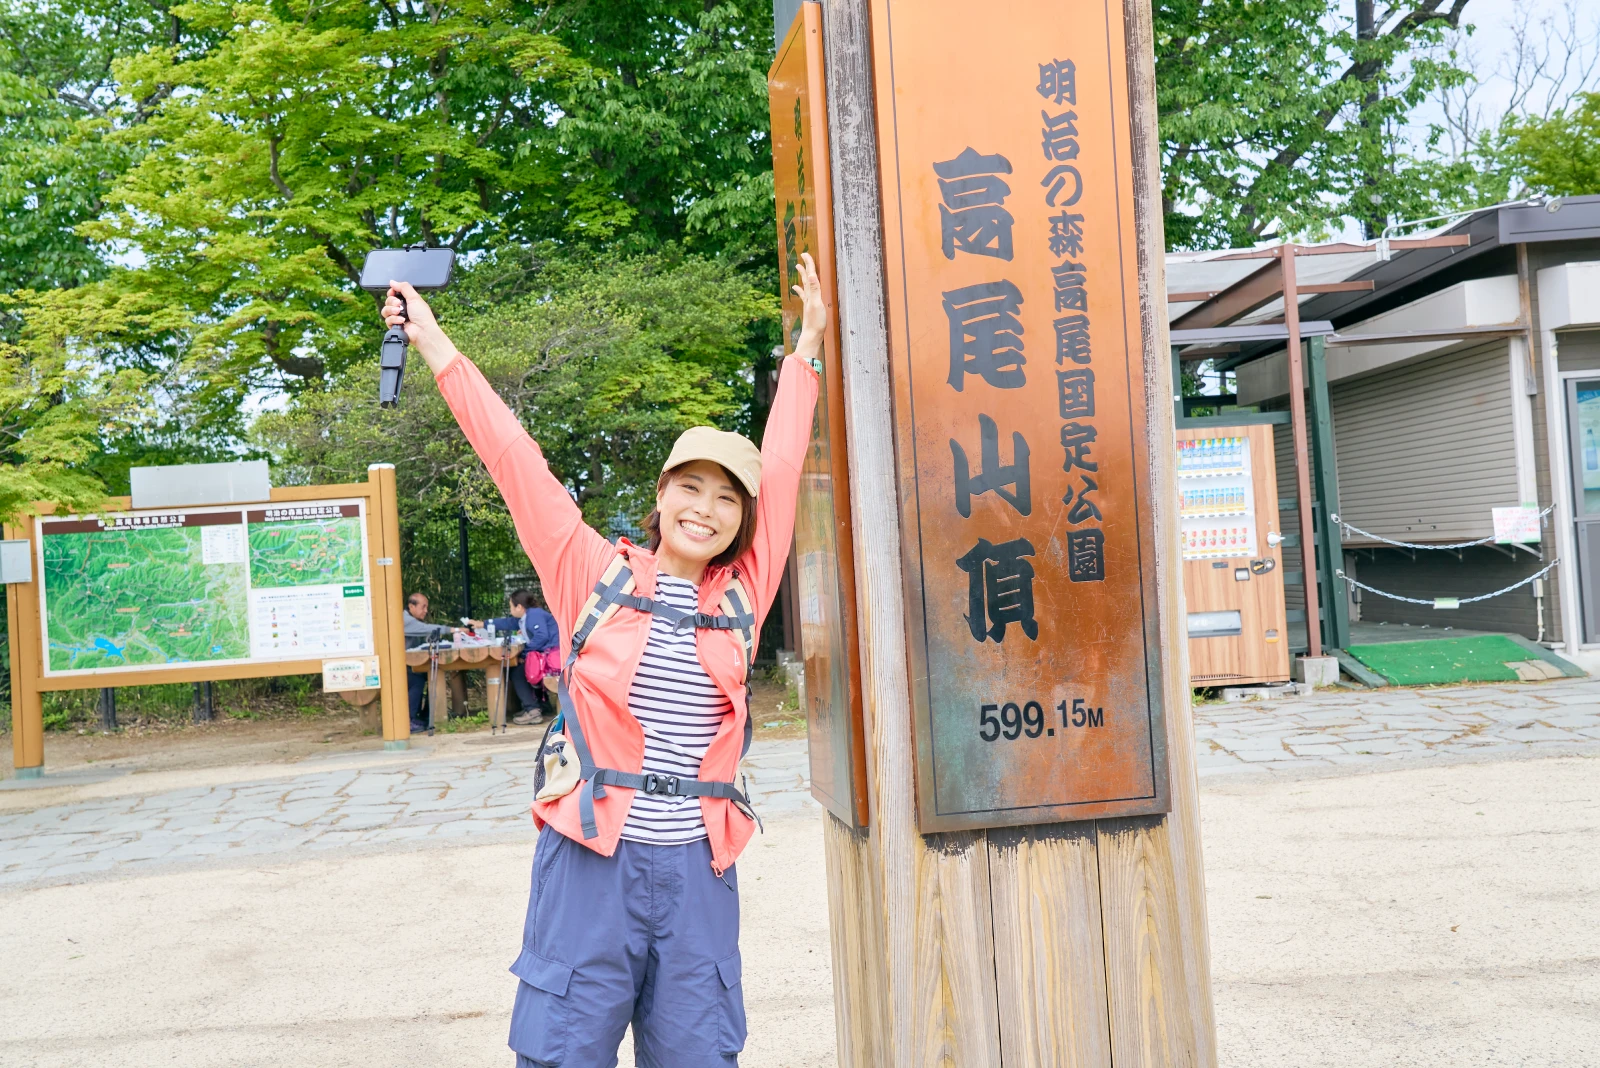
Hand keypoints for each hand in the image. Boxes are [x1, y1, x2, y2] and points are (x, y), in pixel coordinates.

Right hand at [383, 281, 456, 371]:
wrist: (423, 331)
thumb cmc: (423, 316)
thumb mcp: (414, 297)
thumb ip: (404, 288)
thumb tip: (392, 282)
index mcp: (407, 301)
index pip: (393, 294)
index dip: (392, 292)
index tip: (393, 293)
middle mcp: (401, 309)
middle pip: (388, 301)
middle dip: (392, 301)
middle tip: (399, 304)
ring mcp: (397, 318)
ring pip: (385, 310)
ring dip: (391, 310)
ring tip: (399, 312)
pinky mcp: (394, 327)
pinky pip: (387, 320)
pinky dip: (394, 320)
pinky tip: (402, 321)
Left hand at [792, 251, 827, 366]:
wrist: (812, 336)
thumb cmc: (816, 322)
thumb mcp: (817, 304)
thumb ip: (815, 289)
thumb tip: (811, 275)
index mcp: (812, 294)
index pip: (810, 275)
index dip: (809, 264)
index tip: (805, 254)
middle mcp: (809, 296)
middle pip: (806, 278)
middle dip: (805, 267)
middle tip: (801, 257)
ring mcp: (808, 302)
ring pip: (805, 285)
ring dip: (802, 276)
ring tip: (797, 267)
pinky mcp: (809, 308)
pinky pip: (804, 295)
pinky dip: (800, 290)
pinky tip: (796, 288)